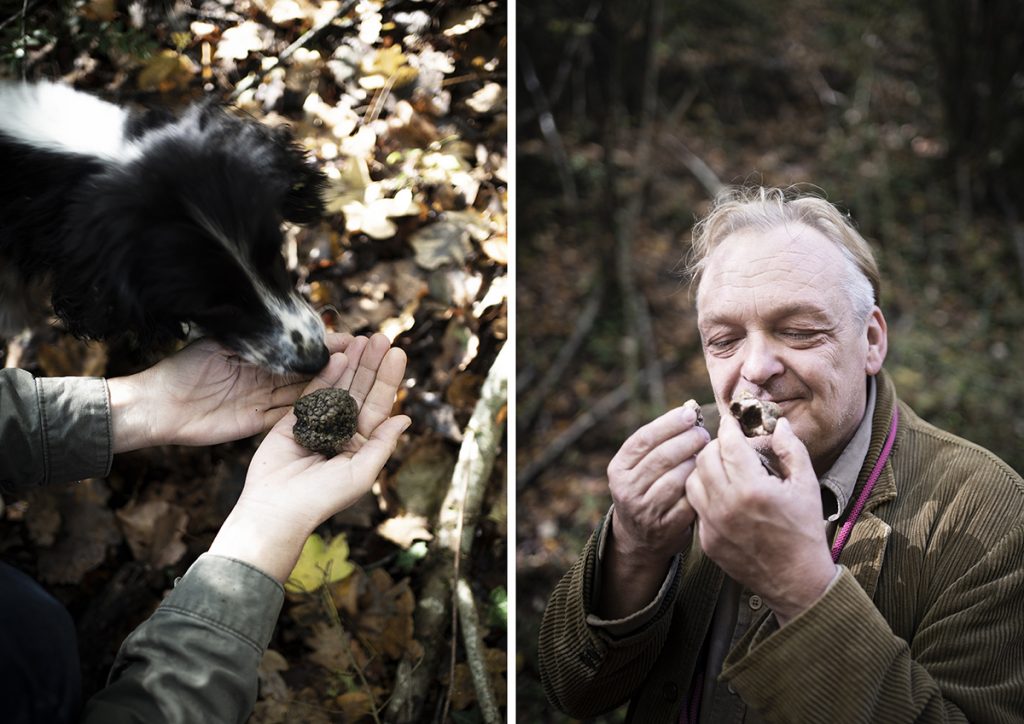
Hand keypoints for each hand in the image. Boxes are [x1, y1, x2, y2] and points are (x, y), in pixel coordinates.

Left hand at [109, 333, 361, 451]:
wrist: (159, 406)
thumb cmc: (185, 368)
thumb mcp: (223, 343)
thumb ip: (254, 336)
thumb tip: (284, 322)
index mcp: (258, 356)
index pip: (299, 350)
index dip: (326, 346)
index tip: (352, 340)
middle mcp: (265, 378)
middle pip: (307, 371)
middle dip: (336, 364)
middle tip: (367, 357)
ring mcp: (262, 401)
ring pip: (303, 393)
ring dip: (330, 387)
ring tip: (359, 379)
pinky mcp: (258, 423)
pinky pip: (289, 416)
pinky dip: (311, 412)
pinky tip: (334, 407)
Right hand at [208, 333, 409, 581]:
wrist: (276, 508)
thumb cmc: (322, 498)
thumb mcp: (360, 472)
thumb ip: (382, 444)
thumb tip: (405, 417)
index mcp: (361, 444)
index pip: (379, 406)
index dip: (388, 380)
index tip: (398, 354)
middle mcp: (342, 430)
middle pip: (361, 390)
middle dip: (372, 364)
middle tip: (382, 337)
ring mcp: (318, 423)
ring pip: (339, 386)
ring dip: (352, 363)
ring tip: (363, 338)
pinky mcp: (294, 419)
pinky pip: (312, 391)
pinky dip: (325, 374)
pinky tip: (339, 355)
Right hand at [598, 404, 709, 617]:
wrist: (640, 536)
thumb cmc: (648, 487)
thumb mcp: (641, 465)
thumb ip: (659, 441)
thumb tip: (689, 409)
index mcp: (619, 468)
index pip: (643, 439)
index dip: (668, 424)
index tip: (689, 414)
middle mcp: (627, 489)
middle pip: (662, 457)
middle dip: (687, 441)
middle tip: (703, 434)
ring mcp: (644, 510)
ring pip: (676, 479)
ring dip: (695, 463)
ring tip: (706, 454)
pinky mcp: (665, 527)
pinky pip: (688, 502)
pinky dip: (700, 487)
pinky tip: (708, 479)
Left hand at [686, 414, 836, 624]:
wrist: (796, 581)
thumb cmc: (804, 531)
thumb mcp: (806, 485)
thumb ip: (791, 449)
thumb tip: (779, 423)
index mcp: (753, 489)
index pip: (728, 444)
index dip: (728, 428)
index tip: (731, 422)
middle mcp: (727, 505)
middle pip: (704, 458)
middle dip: (716, 446)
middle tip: (728, 446)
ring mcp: (713, 525)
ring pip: (693, 480)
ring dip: (705, 468)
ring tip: (722, 468)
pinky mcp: (706, 540)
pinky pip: (695, 506)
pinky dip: (705, 493)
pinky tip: (721, 492)